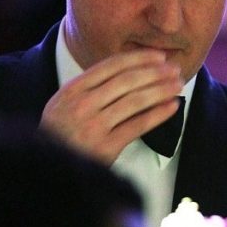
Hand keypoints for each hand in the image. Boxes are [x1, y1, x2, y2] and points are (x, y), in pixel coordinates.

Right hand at [40, 50, 182, 163]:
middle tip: (174, 69)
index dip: (139, 58)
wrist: (49, 169)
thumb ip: (89, 88)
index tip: (159, 56)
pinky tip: (172, 107)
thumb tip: (129, 70)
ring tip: (178, 85)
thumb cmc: (60, 135)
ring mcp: (94, 126)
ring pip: (135, 101)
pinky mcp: (106, 147)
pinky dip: (158, 114)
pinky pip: (138, 125)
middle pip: (127, 81)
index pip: (111, 66)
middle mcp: (82, 105)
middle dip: (155, 72)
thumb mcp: (63, 105)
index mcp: (72, 90)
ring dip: (161, 90)